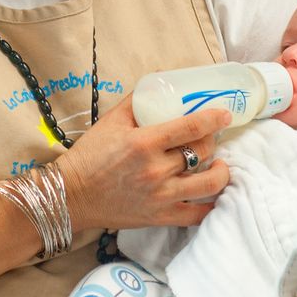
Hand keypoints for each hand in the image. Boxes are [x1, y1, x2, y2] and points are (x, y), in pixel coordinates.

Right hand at [55, 93, 231, 232]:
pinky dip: (211, 205)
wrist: (71, 195)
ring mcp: (161, 196)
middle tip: (211, 136)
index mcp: (144, 142)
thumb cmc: (90, 155)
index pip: (191, 127)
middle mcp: (156, 170)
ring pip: (208, 183)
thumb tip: (160, 80)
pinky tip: (212, 194)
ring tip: (219, 165)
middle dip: (213, 140)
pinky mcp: (160, 216)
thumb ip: (137, 100)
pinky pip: (197, 215)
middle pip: (202, 151)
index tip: (225, 113)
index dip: (214, 118)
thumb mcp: (111, 120)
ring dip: (221, 172)